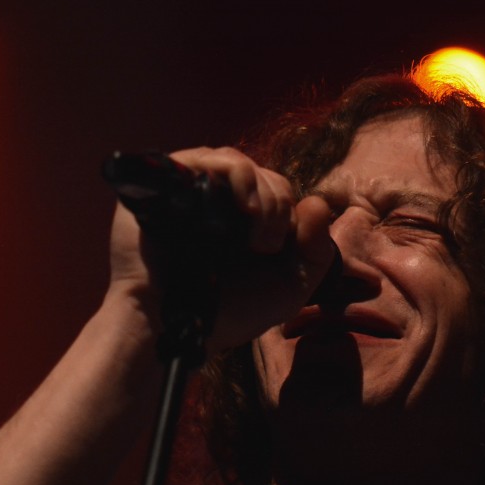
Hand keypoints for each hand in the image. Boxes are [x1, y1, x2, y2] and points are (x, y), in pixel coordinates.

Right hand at [106, 146, 333, 355]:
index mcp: (247, 221)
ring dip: (260, 193)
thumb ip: (316, 252)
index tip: (280, 247)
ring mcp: (192, 190)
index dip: (289, 211)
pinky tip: (242, 206)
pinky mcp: (167, 183)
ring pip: (236, 162)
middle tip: (265, 246)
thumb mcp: (289, 289)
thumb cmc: (229, 313)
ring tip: (255, 235)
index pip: (279, 191)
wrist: (177, 326)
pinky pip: (204, 158)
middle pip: (263, 175)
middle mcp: (219, 202)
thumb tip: (317, 203)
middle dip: (277, 206)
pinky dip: (234, 173)